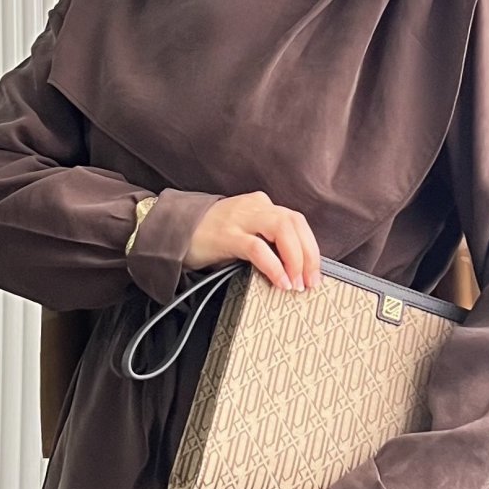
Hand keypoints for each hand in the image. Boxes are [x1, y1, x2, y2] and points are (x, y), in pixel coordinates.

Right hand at [183, 190, 321, 291]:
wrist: (174, 231)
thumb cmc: (210, 236)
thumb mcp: (244, 232)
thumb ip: (267, 241)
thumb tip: (293, 268)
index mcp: (261, 205)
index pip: (297, 221)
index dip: (311, 247)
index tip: (314, 272)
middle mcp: (255, 207)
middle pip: (295, 224)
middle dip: (308, 255)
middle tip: (310, 281)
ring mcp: (240, 219)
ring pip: (282, 230)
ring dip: (296, 259)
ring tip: (297, 283)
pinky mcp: (227, 235)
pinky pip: (258, 248)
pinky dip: (274, 266)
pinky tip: (280, 281)